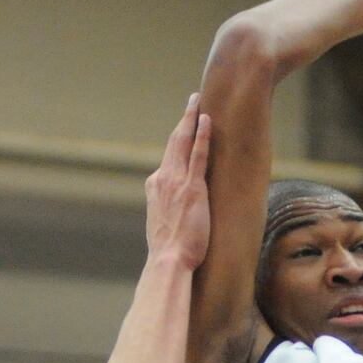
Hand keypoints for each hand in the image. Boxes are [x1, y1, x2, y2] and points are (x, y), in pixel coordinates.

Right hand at [145, 95, 212, 269]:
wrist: (169, 261)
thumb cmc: (170, 251)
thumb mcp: (164, 224)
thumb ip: (168, 210)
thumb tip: (174, 210)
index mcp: (155, 187)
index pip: (169, 158)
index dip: (178, 140)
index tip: (184, 126)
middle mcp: (162, 179)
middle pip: (174, 142)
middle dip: (183, 119)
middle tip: (191, 100)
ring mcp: (176, 181)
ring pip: (183, 142)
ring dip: (191, 118)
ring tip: (197, 101)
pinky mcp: (192, 187)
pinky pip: (197, 155)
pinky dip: (201, 135)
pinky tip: (206, 120)